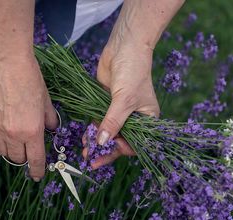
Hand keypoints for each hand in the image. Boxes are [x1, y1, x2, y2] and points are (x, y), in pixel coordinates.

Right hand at [0, 51, 58, 180]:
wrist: (6, 62)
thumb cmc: (30, 79)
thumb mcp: (46, 100)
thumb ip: (50, 119)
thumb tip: (51, 129)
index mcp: (32, 131)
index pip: (35, 160)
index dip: (37, 170)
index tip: (37, 176)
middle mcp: (13, 134)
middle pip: (17, 159)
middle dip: (24, 159)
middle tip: (29, 152)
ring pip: (2, 151)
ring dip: (11, 151)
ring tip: (17, 142)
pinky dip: (1, 139)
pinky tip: (6, 129)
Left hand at [83, 40, 159, 168]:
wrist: (124, 46)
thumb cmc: (133, 72)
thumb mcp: (124, 100)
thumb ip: (112, 122)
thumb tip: (101, 142)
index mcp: (147, 120)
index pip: (135, 142)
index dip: (120, 149)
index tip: (106, 151)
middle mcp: (134, 118)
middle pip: (119, 140)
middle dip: (105, 150)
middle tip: (91, 160)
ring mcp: (119, 111)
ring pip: (107, 132)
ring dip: (96, 141)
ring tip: (85, 150)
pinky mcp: (106, 104)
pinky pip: (99, 121)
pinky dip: (92, 129)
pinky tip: (85, 137)